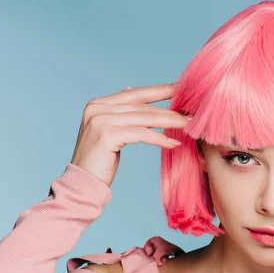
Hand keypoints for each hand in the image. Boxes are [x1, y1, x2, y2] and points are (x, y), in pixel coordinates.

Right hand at [70, 83, 189, 187]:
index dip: (161, 90)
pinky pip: (141, 134)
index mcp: (98, 103)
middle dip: (170, 109)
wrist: (81, 184)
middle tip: (193, 112)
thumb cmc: (99, 160)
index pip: (136, 93)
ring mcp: (100, 120)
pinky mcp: (106, 135)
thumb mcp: (109, 130)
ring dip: (170, 122)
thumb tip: (129, 88)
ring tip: (189, 126)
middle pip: (143, 106)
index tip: (184, 89)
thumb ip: (118, 111)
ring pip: (145, 118)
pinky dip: (159, 139)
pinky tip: (173, 143)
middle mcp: (97, 108)